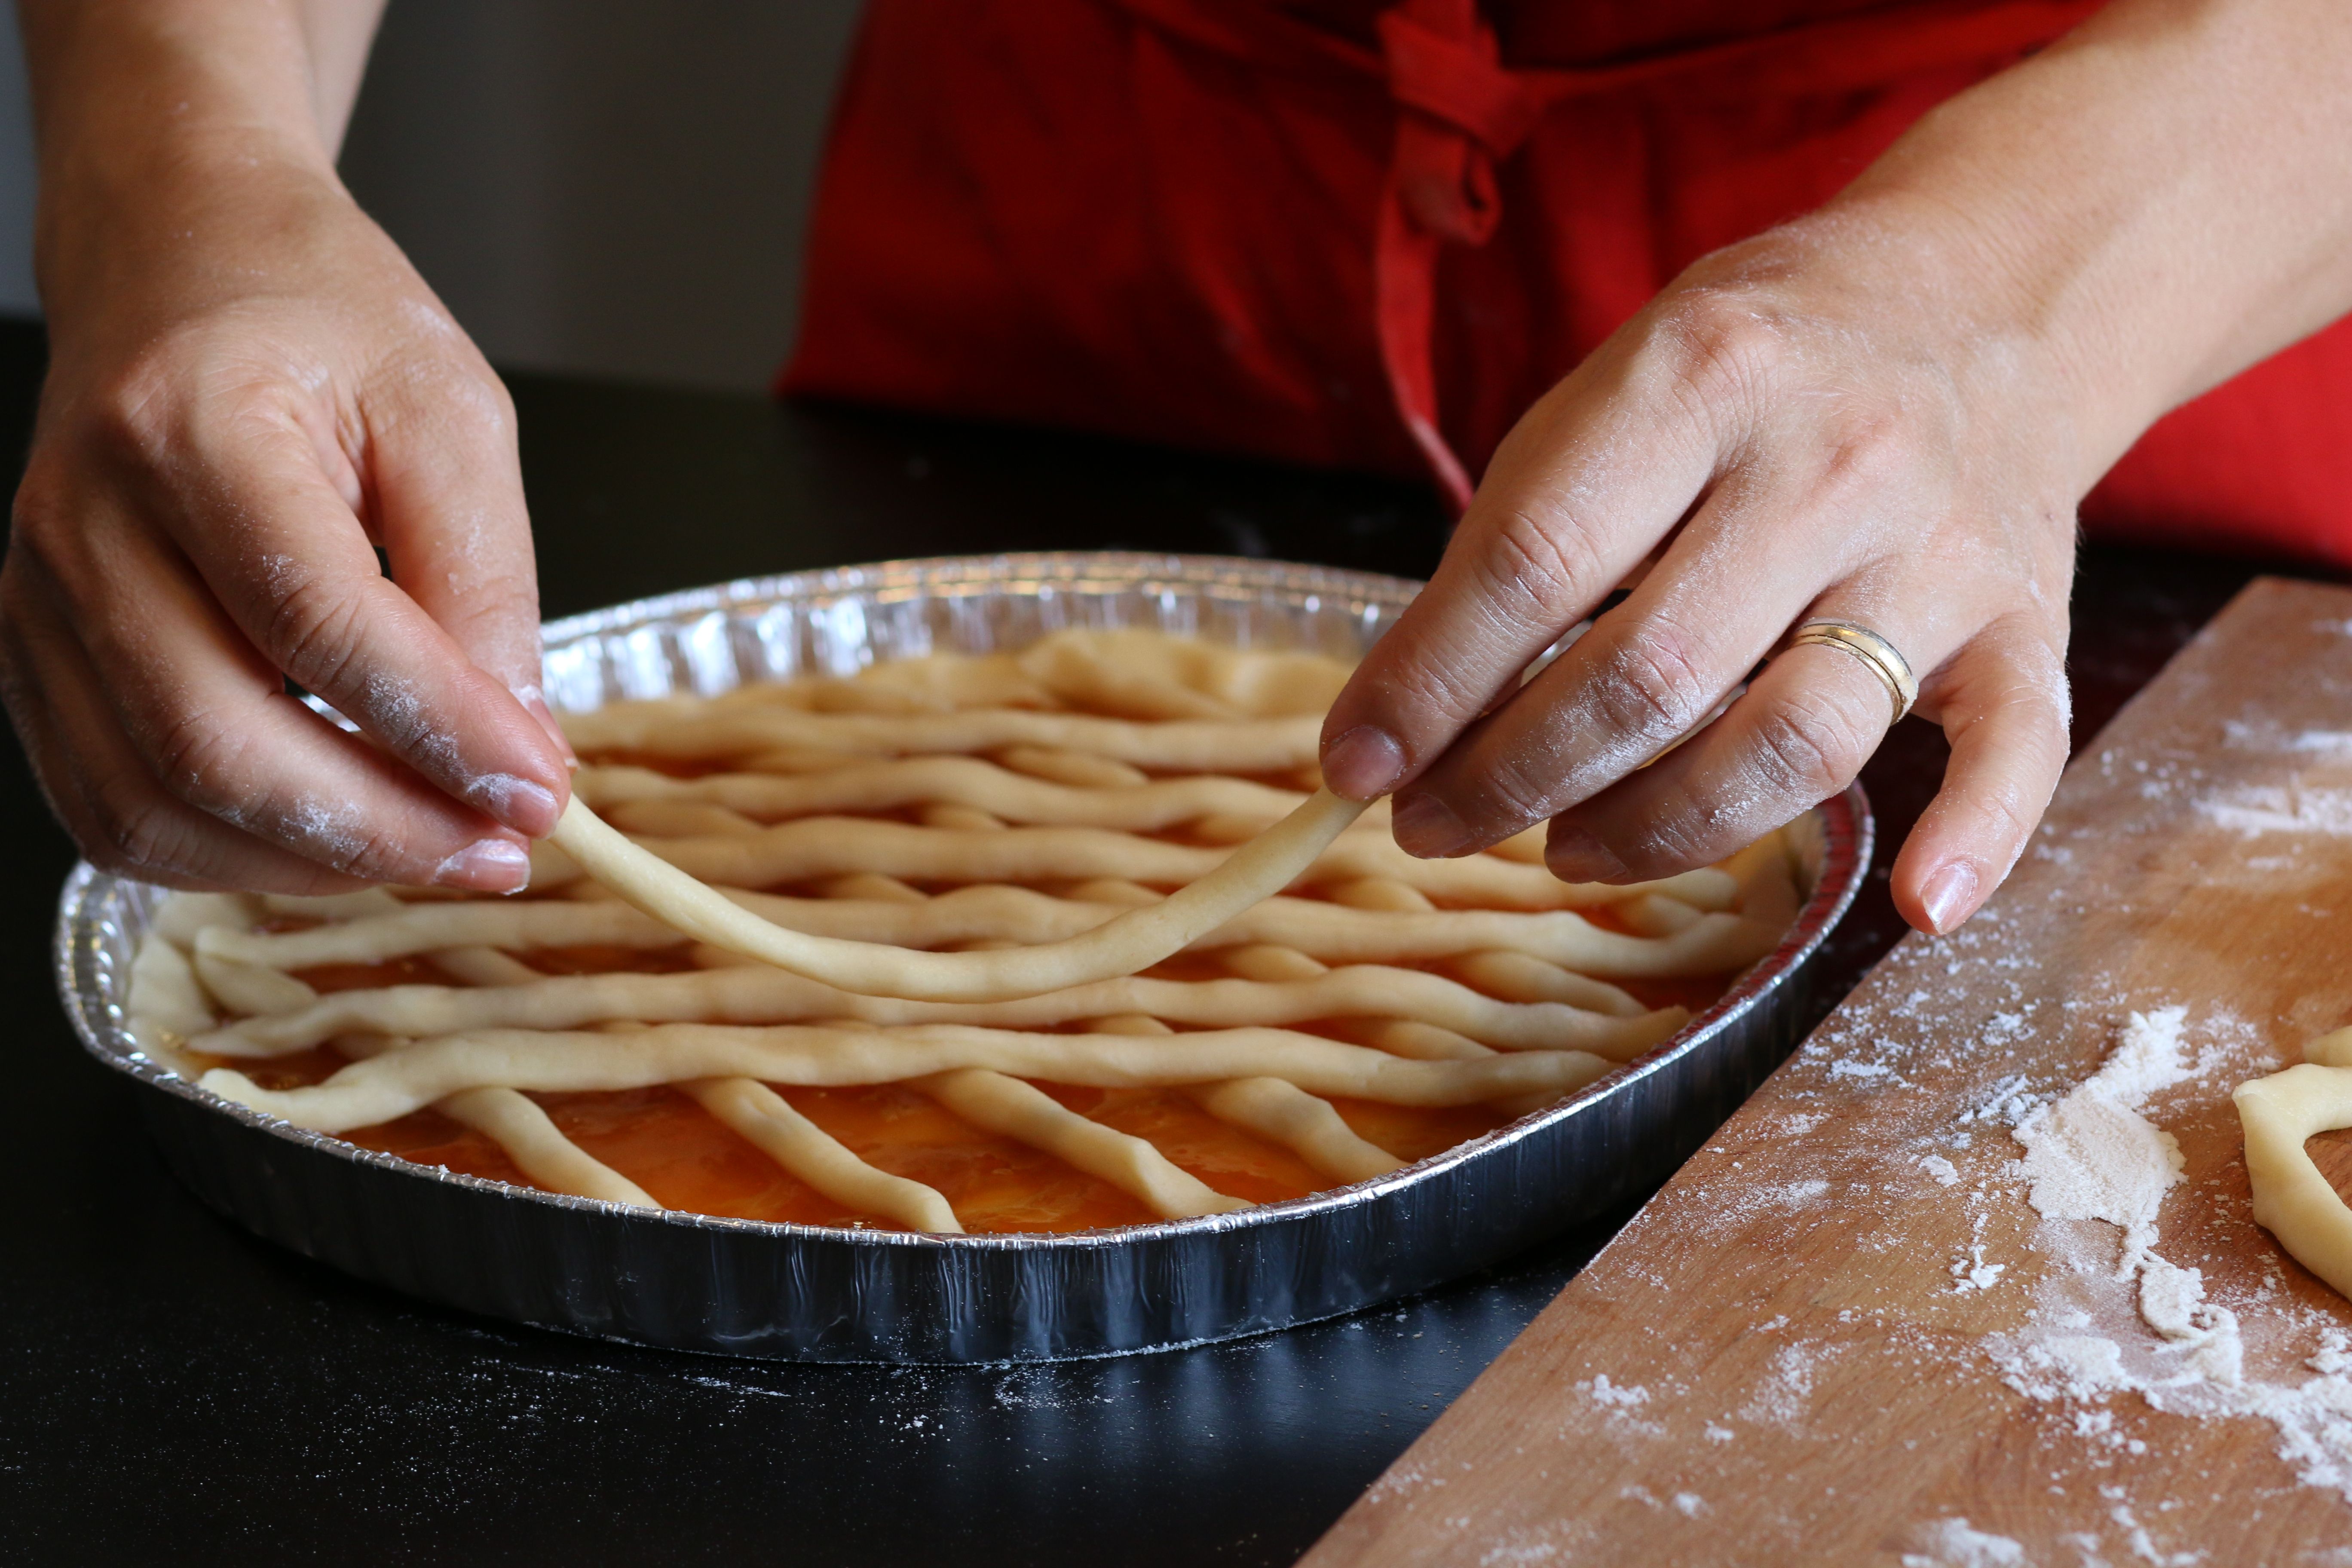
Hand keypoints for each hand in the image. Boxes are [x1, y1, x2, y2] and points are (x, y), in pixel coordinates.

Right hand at [0, 147, 570, 893]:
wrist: (181, 257)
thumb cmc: (321, 320)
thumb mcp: (450, 412)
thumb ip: (484, 578)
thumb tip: (517, 743)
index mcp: (192, 427)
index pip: (318, 624)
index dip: (442, 731)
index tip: (542, 791)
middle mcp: (86, 522)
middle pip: (217, 740)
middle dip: (382, 828)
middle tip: (504, 850)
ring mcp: (39, 598)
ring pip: (155, 803)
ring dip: (313, 864)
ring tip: (439, 852)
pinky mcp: (36, 656)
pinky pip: (115, 809)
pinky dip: (234, 856)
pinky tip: (339, 841)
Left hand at [1319, 201, 2078, 934]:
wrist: (1984, 296)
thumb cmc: (1758, 365)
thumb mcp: (1618, 389)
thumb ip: (1524, 536)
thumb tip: (1409, 715)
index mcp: (1701, 375)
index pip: (1534, 565)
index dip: (1427, 685)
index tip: (1354, 766)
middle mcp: (1830, 462)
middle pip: (1647, 677)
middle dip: (1510, 778)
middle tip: (1436, 825)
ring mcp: (1938, 548)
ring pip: (1793, 741)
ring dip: (1659, 831)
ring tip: (1567, 849)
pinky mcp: (2027, 619)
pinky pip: (2017, 749)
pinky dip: (1976, 839)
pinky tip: (1917, 909)